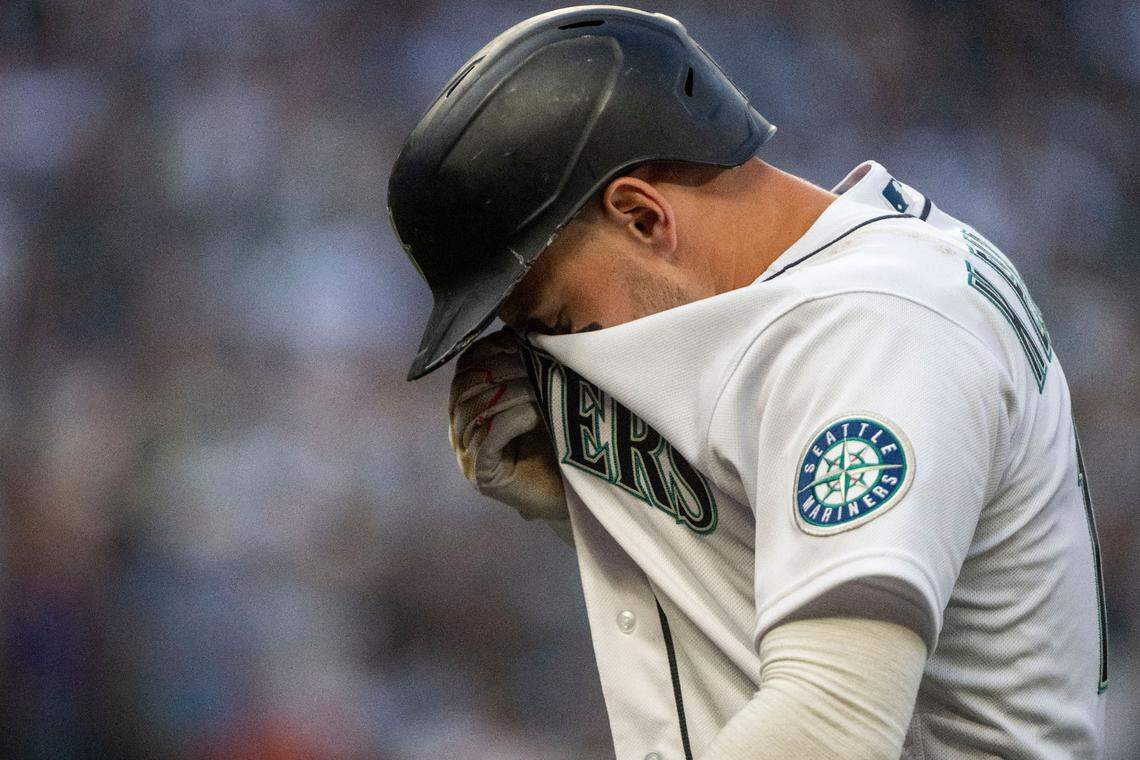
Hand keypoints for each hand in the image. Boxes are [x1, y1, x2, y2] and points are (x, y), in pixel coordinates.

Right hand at [448, 329, 567, 521]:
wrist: (573, 492)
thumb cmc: (557, 441)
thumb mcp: (542, 395)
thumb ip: (528, 368)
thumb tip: (528, 327)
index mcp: (471, 406)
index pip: (465, 369)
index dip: (488, 352)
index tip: (518, 343)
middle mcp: (462, 431)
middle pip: (464, 389)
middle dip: (500, 372)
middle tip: (533, 366)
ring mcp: (468, 456)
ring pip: (474, 412)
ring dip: (508, 394)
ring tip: (538, 389)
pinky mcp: (483, 477)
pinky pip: (486, 440)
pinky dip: (510, 420)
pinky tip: (534, 413)